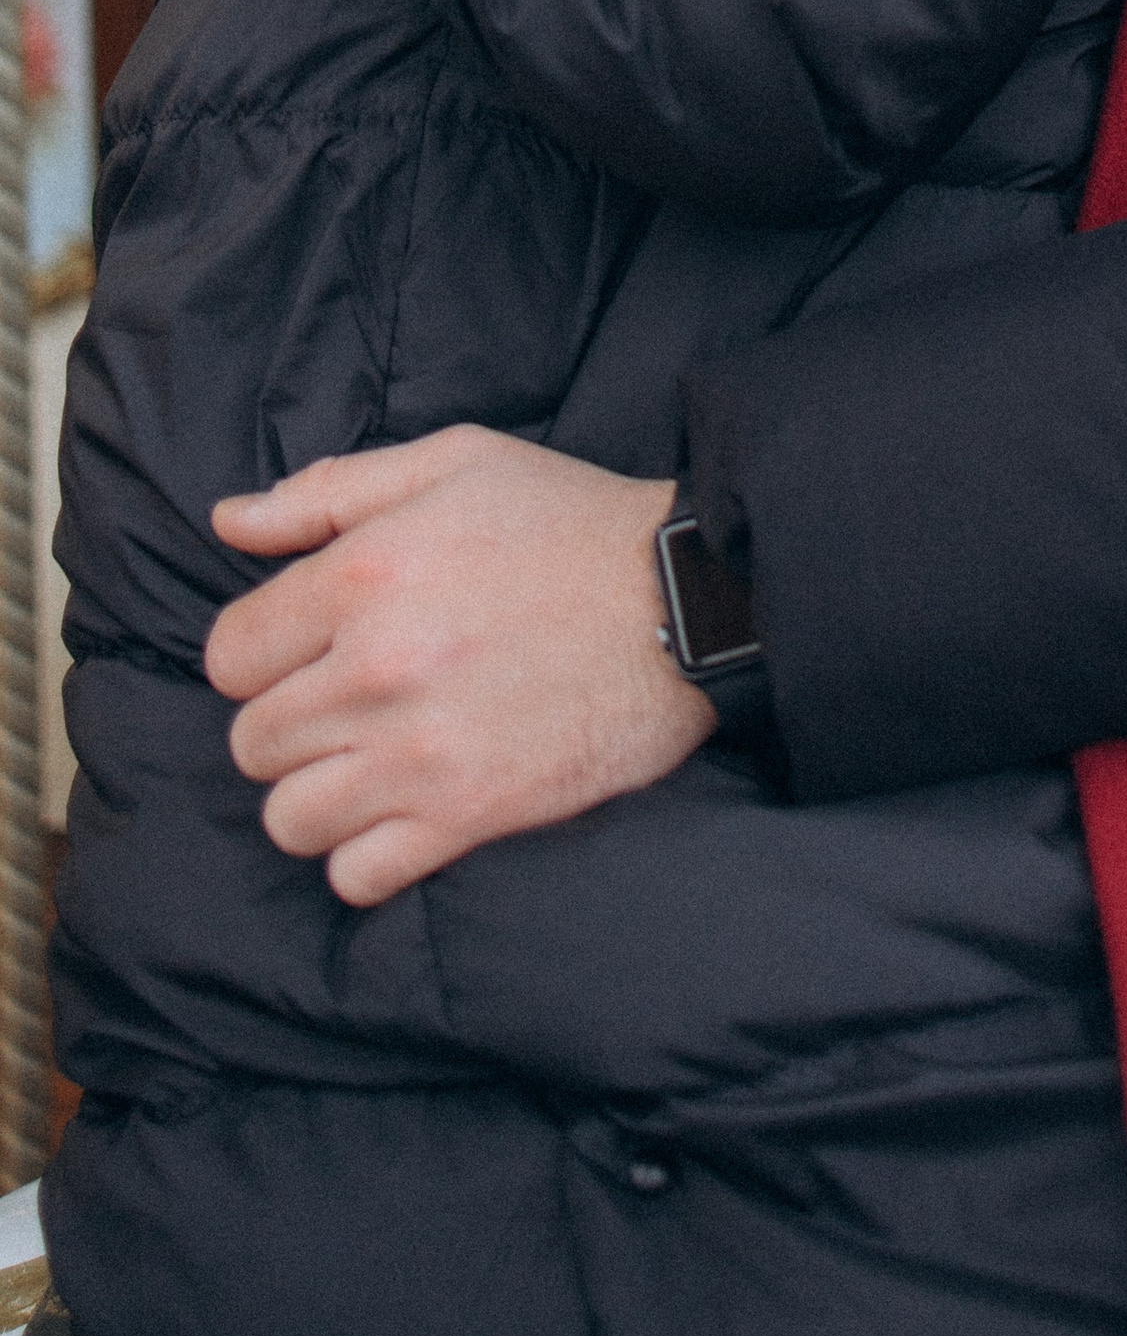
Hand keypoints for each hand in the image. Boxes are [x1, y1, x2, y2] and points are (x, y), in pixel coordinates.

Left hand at [206, 425, 716, 906]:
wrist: (690, 595)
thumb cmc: (570, 520)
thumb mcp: (454, 461)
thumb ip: (329, 489)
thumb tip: (229, 522)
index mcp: (363, 572)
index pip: (228, 655)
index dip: (263, 653)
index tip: (311, 649)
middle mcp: (376, 667)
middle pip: (251, 742)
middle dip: (290, 722)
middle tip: (350, 702)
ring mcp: (420, 751)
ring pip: (288, 818)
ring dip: (319, 794)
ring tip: (369, 762)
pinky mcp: (470, 814)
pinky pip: (356, 874)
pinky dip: (367, 855)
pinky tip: (404, 811)